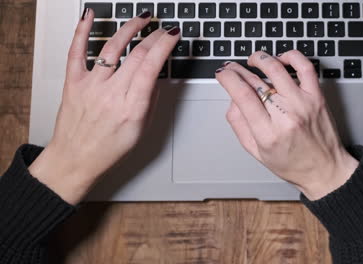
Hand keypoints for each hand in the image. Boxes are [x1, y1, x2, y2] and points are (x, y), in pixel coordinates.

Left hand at [28, 10, 179, 204]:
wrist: (74, 160)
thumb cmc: (107, 150)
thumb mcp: (140, 130)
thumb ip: (149, 101)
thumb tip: (154, 77)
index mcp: (132, 107)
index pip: (152, 66)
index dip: (165, 45)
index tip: (173, 35)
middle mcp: (111, 94)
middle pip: (137, 54)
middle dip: (154, 36)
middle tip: (162, 29)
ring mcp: (90, 86)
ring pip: (112, 47)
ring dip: (129, 28)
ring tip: (141, 19)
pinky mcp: (73, 83)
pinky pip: (76, 51)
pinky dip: (82, 31)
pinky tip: (90, 16)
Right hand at [215, 51, 358, 200]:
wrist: (325, 170)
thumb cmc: (293, 164)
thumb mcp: (256, 152)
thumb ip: (240, 125)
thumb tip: (232, 99)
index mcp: (268, 133)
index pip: (242, 95)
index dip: (227, 78)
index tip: (222, 73)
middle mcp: (286, 116)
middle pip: (255, 81)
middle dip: (237, 70)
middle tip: (231, 68)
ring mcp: (303, 103)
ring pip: (276, 68)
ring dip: (259, 58)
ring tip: (253, 60)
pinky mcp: (317, 97)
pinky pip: (305, 67)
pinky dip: (291, 56)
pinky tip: (280, 59)